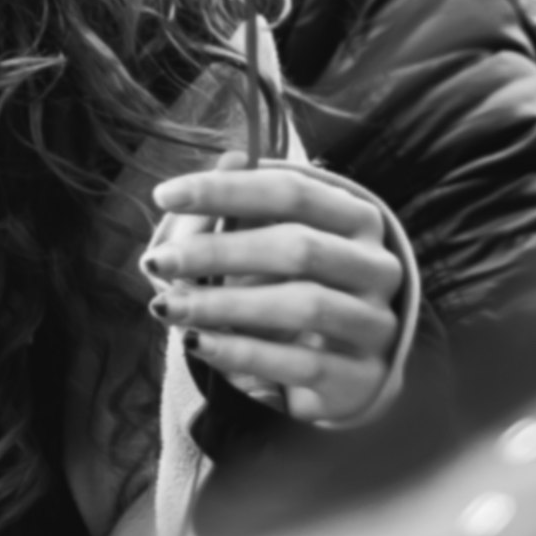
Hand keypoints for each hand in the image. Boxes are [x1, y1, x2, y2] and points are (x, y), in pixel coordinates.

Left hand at [145, 162, 413, 429]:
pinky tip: (197, 343)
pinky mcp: (363, 376)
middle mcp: (376, 266)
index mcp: (356, 219)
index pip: (292, 191)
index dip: (227, 190)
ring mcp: (376, 322)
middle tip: (159, 262)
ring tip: (169, 307)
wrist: (349, 368)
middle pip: (298, 247)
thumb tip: (227, 159)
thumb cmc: (301, 290)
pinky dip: (243, 353)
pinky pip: (300, 363)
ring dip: (225, 305)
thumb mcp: (271, 245)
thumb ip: (243, 208)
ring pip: (303, 306)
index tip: (165, 195)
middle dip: (219, 252)